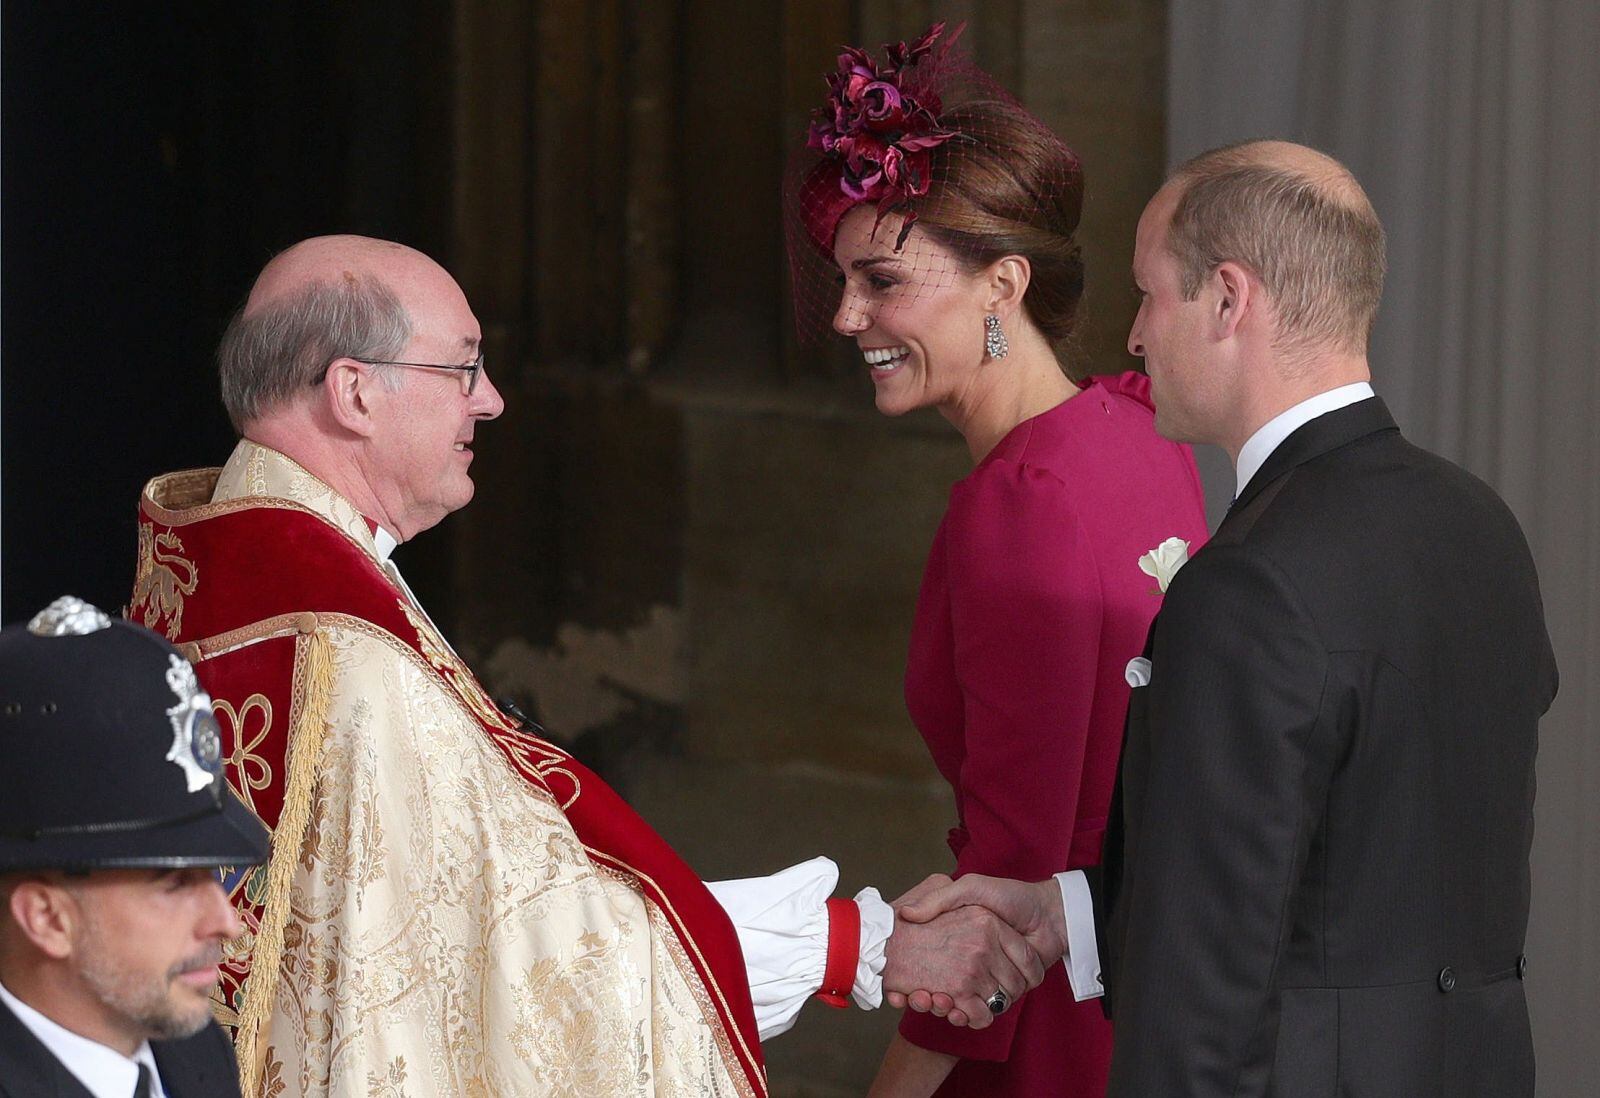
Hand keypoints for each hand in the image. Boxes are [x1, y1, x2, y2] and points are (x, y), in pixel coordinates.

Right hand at [881, 903, 1043, 1028]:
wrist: (1048, 913)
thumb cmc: (1010, 896)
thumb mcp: (970, 888)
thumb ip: (941, 899)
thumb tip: (906, 913)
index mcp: (959, 936)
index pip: (926, 962)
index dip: (912, 976)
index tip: (900, 985)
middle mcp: (970, 958)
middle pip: (940, 987)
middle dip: (927, 997)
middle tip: (916, 998)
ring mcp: (987, 975)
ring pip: (959, 1002)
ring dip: (945, 1009)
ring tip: (933, 1004)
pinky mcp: (1005, 991)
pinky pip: (984, 1011)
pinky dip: (972, 1016)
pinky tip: (957, 1013)